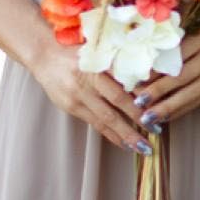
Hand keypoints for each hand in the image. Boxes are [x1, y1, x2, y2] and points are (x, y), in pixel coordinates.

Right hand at [30, 40, 151, 151]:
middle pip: (114, 109)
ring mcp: (76, 97)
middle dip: (134, 126)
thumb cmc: (77, 51)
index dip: (137, 105)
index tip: (155, 114)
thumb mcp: (98, 52)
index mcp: (95, 67)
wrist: (44, 54)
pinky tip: (122, 143)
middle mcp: (85, 84)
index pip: (120, 90)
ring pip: (104, 121)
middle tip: (152, 137)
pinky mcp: (70, 107)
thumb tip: (148, 80)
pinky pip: (93, 124)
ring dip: (123, 136)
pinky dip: (110, 134)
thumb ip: (118, 65)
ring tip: (140, 148)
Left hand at [133, 20, 199, 125]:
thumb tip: (154, 62)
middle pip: (181, 77)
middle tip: (137, 102)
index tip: (137, 79)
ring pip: (191, 94)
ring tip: (149, 117)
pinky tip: (169, 117)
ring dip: (169, 107)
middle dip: (158, 92)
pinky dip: (184, 109)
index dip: (156, 70)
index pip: (176, 57)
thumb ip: (184, 44)